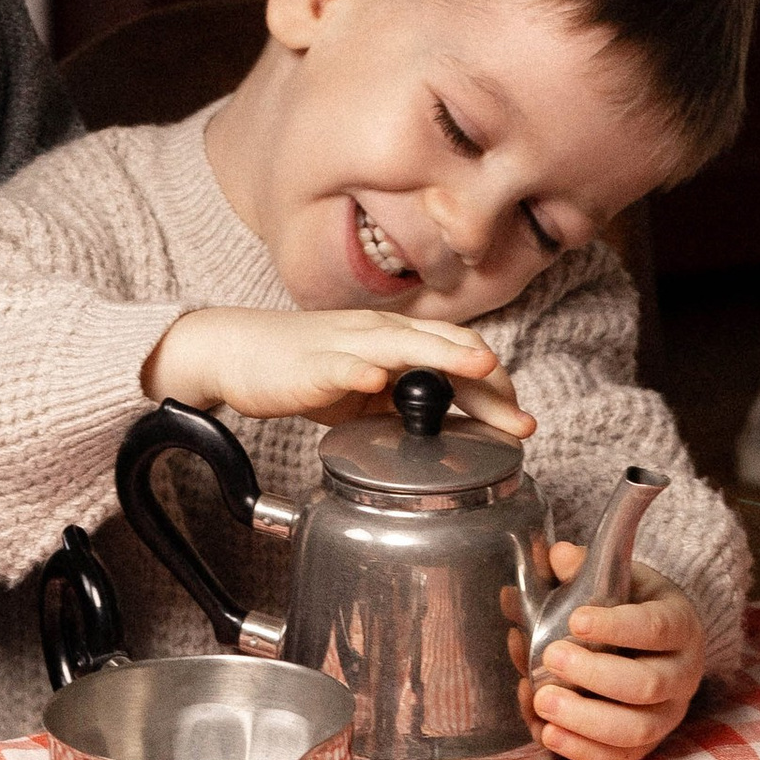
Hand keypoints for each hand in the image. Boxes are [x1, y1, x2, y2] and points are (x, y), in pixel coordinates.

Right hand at [141, 306, 530, 434]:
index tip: (519, 420)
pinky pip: (339, 365)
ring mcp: (345, 344)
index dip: (494, 385)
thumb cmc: (304, 370)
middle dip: (488, 382)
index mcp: (394, 339)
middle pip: (443, 347)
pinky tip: (376, 382)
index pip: (458, 353)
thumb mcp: (366, 390)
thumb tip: (456, 426)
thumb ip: (406, 401)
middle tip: (520, 419)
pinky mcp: (311, 364)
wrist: (239, 353)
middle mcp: (376, 333)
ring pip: (401, 345)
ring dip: (444, 358)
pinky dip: (359, 371)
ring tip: (480, 371)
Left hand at [509, 553, 704, 759]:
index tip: (576, 620)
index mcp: (679, 624)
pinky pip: (620, 757)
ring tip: (542, 701)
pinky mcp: (649, 745)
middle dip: (594, 675)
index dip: (616, 627)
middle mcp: (682, 674)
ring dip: (584, 720)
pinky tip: (548, 732)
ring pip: (635, 730)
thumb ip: (584, 569)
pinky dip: (582, 750)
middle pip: (646, 685)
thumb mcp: (619, 577)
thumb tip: (557, 558)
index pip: (654, 628)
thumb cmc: (633, 604)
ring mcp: (669, 715)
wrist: (660, 640)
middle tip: (550, 657)